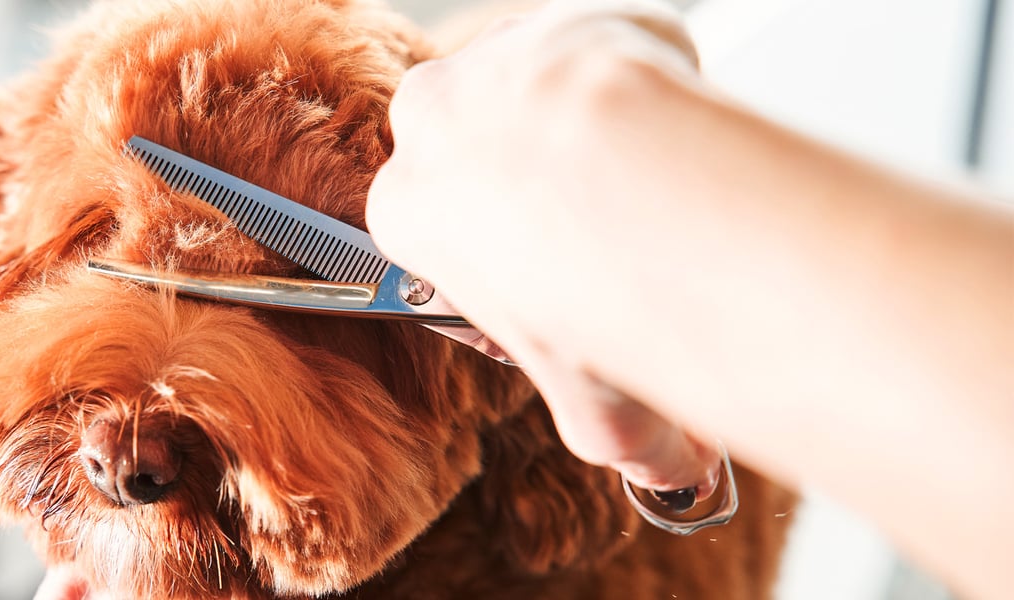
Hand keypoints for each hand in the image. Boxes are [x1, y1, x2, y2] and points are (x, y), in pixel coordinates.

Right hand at [368, 0, 718, 497]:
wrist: (620, 174)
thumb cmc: (576, 279)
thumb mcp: (588, 402)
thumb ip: (623, 437)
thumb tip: (672, 473)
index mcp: (407, 209)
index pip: (448, 229)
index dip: (512, 259)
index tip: (562, 280)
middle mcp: (432, 121)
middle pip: (489, 150)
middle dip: (544, 182)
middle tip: (615, 230)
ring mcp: (493, 58)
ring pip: (539, 92)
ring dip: (585, 126)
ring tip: (649, 178)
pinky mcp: (559, 16)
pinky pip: (602, 46)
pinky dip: (639, 77)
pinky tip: (671, 122)